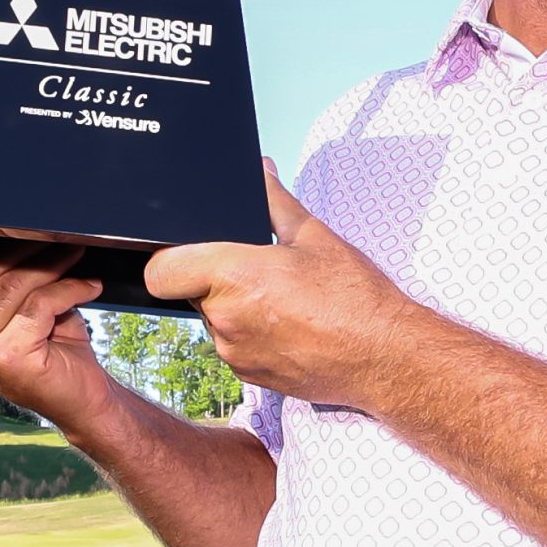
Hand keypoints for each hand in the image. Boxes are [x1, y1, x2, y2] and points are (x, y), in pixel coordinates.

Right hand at [0, 239, 109, 425]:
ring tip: (73, 256)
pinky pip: (39, 304)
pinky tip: (87, 286)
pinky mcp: (6, 356)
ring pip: (10, 285)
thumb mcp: (6, 305)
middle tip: (53, 237)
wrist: (78, 396)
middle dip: (19, 247)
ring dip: (51, 265)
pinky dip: (70, 288)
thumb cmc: (44, 343)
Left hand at [144, 162, 420, 409]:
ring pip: (214, 319)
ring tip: (283, 302)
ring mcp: (234, 351)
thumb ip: (275, 201)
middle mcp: (225, 317)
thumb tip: (259, 170)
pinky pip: (233, 346)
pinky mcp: (248, 375)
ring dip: (235, 308)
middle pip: (191, 291)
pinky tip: (289, 326)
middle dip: (216, 278)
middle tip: (262, 272)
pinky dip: (251, 334)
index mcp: (235, 275)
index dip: (171, 258)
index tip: (195, 253)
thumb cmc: (354, 296)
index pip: (162, 270)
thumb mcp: (315, 236)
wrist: (384, 356)